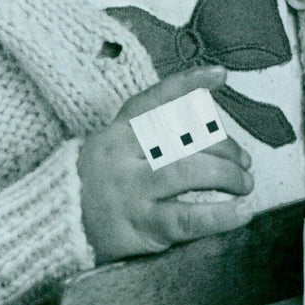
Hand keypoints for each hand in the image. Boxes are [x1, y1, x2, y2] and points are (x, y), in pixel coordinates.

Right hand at [77, 66, 253, 263]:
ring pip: (188, 173)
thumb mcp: (113, 151)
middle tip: (245, 160)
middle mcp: (122, 157)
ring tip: (246, 184)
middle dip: (223, 147)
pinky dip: (221, 215)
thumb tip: (205, 130)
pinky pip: (187, 218)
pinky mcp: (139, 227)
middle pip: (183, 139)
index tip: (221, 74)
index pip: (155, 100)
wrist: (58, 230)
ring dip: (227, 176)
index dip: (188, 84)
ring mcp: (131, 191)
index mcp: (117, 133)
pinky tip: (242, 213)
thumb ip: (148, 137)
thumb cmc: (97, 186)